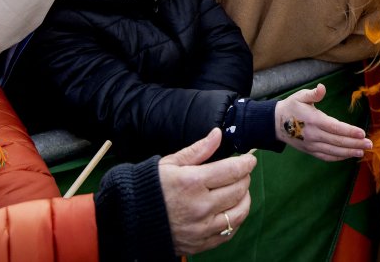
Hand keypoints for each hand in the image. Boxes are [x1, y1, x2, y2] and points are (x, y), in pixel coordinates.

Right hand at [158, 128, 255, 255]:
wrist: (129, 219)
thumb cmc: (150, 187)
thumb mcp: (171, 163)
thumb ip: (198, 150)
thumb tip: (218, 134)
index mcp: (192, 183)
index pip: (232, 171)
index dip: (246, 163)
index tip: (250, 159)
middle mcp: (200, 207)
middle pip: (239, 190)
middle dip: (245, 178)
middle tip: (241, 172)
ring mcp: (201, 228)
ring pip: (239, 213)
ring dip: (244, 199)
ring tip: (238, 190)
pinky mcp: (200, 244)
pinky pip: (229, 233)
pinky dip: (235, 220)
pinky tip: (230, 210)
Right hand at [274, 84, 371, 161]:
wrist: (275, 123)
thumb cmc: (291, 107)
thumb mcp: (300, 96)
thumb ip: (313, 93)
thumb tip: (322, 88)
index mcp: (313, 120)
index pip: (334, 127)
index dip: (349, 131)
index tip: (362, 133)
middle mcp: (313, 135)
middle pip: (337, 141)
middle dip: (355, 143)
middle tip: (370, 144)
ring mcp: (311, 145)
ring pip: (333, 151)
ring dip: (349, 152)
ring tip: (363, 151)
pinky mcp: (310, 151)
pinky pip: (326, 156)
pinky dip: (338, 157)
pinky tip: (349, 156)